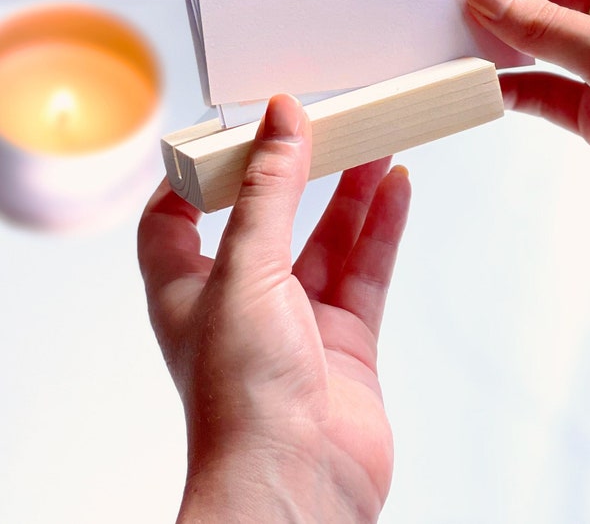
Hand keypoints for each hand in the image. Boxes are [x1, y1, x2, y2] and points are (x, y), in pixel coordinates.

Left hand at [138, 93, 410, 523]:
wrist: (296, 487)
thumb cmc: (242, 402)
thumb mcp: (246, 270)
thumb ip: (267, 192)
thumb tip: (280, 121)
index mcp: (188, 288)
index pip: (175, 219)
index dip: (199, 175)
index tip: (232, 132)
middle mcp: (239, 303)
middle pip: (267, 217)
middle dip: (296, 170)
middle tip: (325, 124)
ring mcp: (295, 323)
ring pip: (325, 240)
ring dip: (349, 191)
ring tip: (374, 141)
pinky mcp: (344, 342)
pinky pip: (365, 271)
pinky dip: (381, 228)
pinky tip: (396, 191)